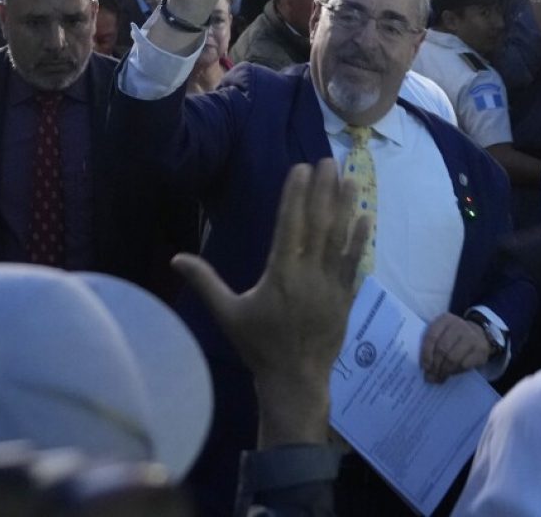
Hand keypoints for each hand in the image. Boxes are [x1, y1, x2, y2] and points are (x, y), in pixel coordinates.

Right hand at [172, 159, 368, 445]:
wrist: (295, 380)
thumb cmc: (258, 345)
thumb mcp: (228, 313)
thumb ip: (205, 282)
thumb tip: (176, 258)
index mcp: (281, 274)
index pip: (290, 225)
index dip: (296, 195)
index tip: (300, 168)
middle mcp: (309, 274)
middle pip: (319, 224)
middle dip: (323, 190)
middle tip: (327, 160)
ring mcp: (331, 285)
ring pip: (340, 238)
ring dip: (344, 206)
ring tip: (348, 177)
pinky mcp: (346, 296)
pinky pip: (355, 262)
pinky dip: (359, 239)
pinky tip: (365, 217)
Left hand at [420, 313, 492, 382]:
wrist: (479, 334)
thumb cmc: (454, 336)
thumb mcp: (443, 332)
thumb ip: (433, 344)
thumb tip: (425, 367)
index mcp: (445, 320)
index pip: (432, 336)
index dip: (426, 354)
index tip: (424, 367)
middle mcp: (458, 326)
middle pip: (442, 348)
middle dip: (435, 366)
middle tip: (430, 377)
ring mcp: (471, 337)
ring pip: (453, 358)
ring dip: (444, 371)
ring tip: (439, 378)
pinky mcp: (480, 349)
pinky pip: (464, 364)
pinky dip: (455, 372)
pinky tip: (451, 374)